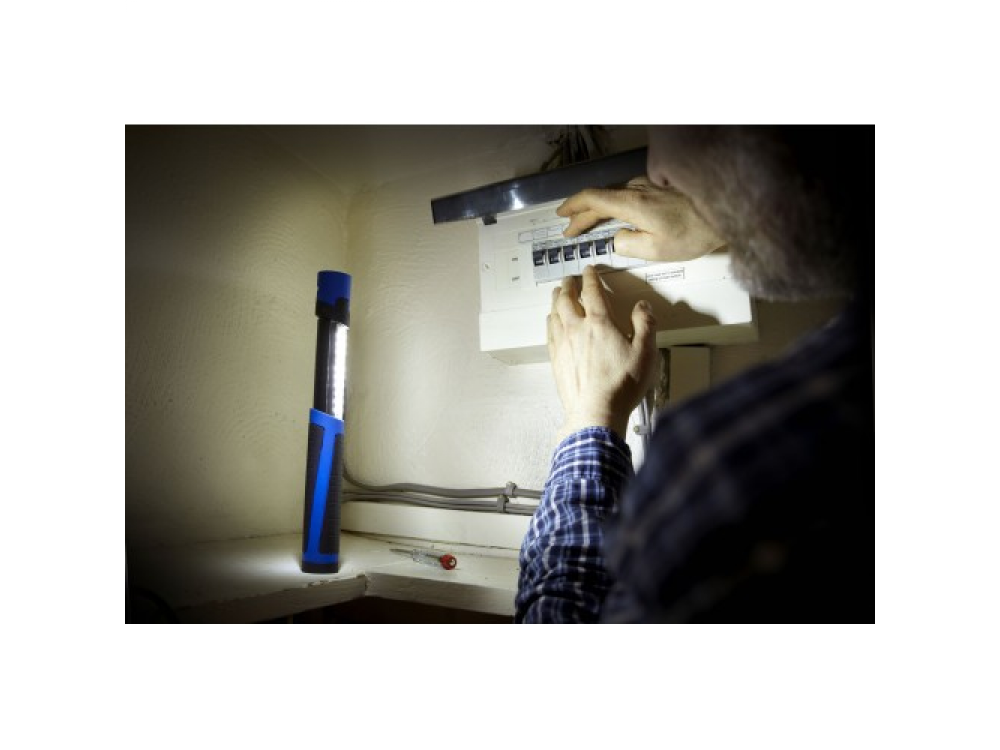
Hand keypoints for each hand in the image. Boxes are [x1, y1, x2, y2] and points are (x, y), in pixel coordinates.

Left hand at [548, 266, 659, 440]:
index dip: (590, 277)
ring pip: (554, 313)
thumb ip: (645, 325)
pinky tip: (551, 321)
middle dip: (568, 285)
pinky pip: (549, 332)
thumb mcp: (645, 353)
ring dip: (555, 300)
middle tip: (569, 278)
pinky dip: (550, 321)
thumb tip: (643, 307)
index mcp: (600, 323)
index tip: (589, 270)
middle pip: (566, 298)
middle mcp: (577, 329)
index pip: (592, 291)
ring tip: (557, 293)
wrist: (596, 413)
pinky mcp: (556, 360)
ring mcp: (563, 344)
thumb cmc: (621, 386)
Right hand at [556, 176, 725, 262]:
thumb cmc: (693, 233)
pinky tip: (617, 216)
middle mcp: (636, 188)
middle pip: (600, 197)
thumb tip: (616, 239)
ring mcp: (648, 185)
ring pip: (615, 195)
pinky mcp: (659, 187)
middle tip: (570, 229)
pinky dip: (615, 205)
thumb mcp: (655, 250)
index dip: (573, 208)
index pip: (591, 199)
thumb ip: (627, 245)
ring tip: (589, 224)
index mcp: (630, 203)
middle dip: (582, 214)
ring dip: (599, 210)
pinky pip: (628, 194)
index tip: (561, 216)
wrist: (724, 210)